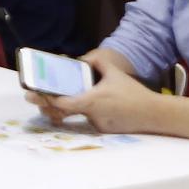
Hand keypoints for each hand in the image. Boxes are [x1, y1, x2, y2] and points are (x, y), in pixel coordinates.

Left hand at [32, 60, 160, 132]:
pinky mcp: (104, 131)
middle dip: (49, 105)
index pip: (62, 103)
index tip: (35, 94)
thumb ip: (98, 62)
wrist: (153, 114)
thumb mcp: (115, 73)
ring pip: (79, 115)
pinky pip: (90, 120)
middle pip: (64, 111)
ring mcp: (97, 125)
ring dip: (72, 108)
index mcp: (91, 101)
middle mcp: (91, 115)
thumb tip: (85, 57)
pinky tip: (95, 107)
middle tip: (35, 98)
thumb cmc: (133, 92)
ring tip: (65, 98)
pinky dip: (87, 113)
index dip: (47, 99)